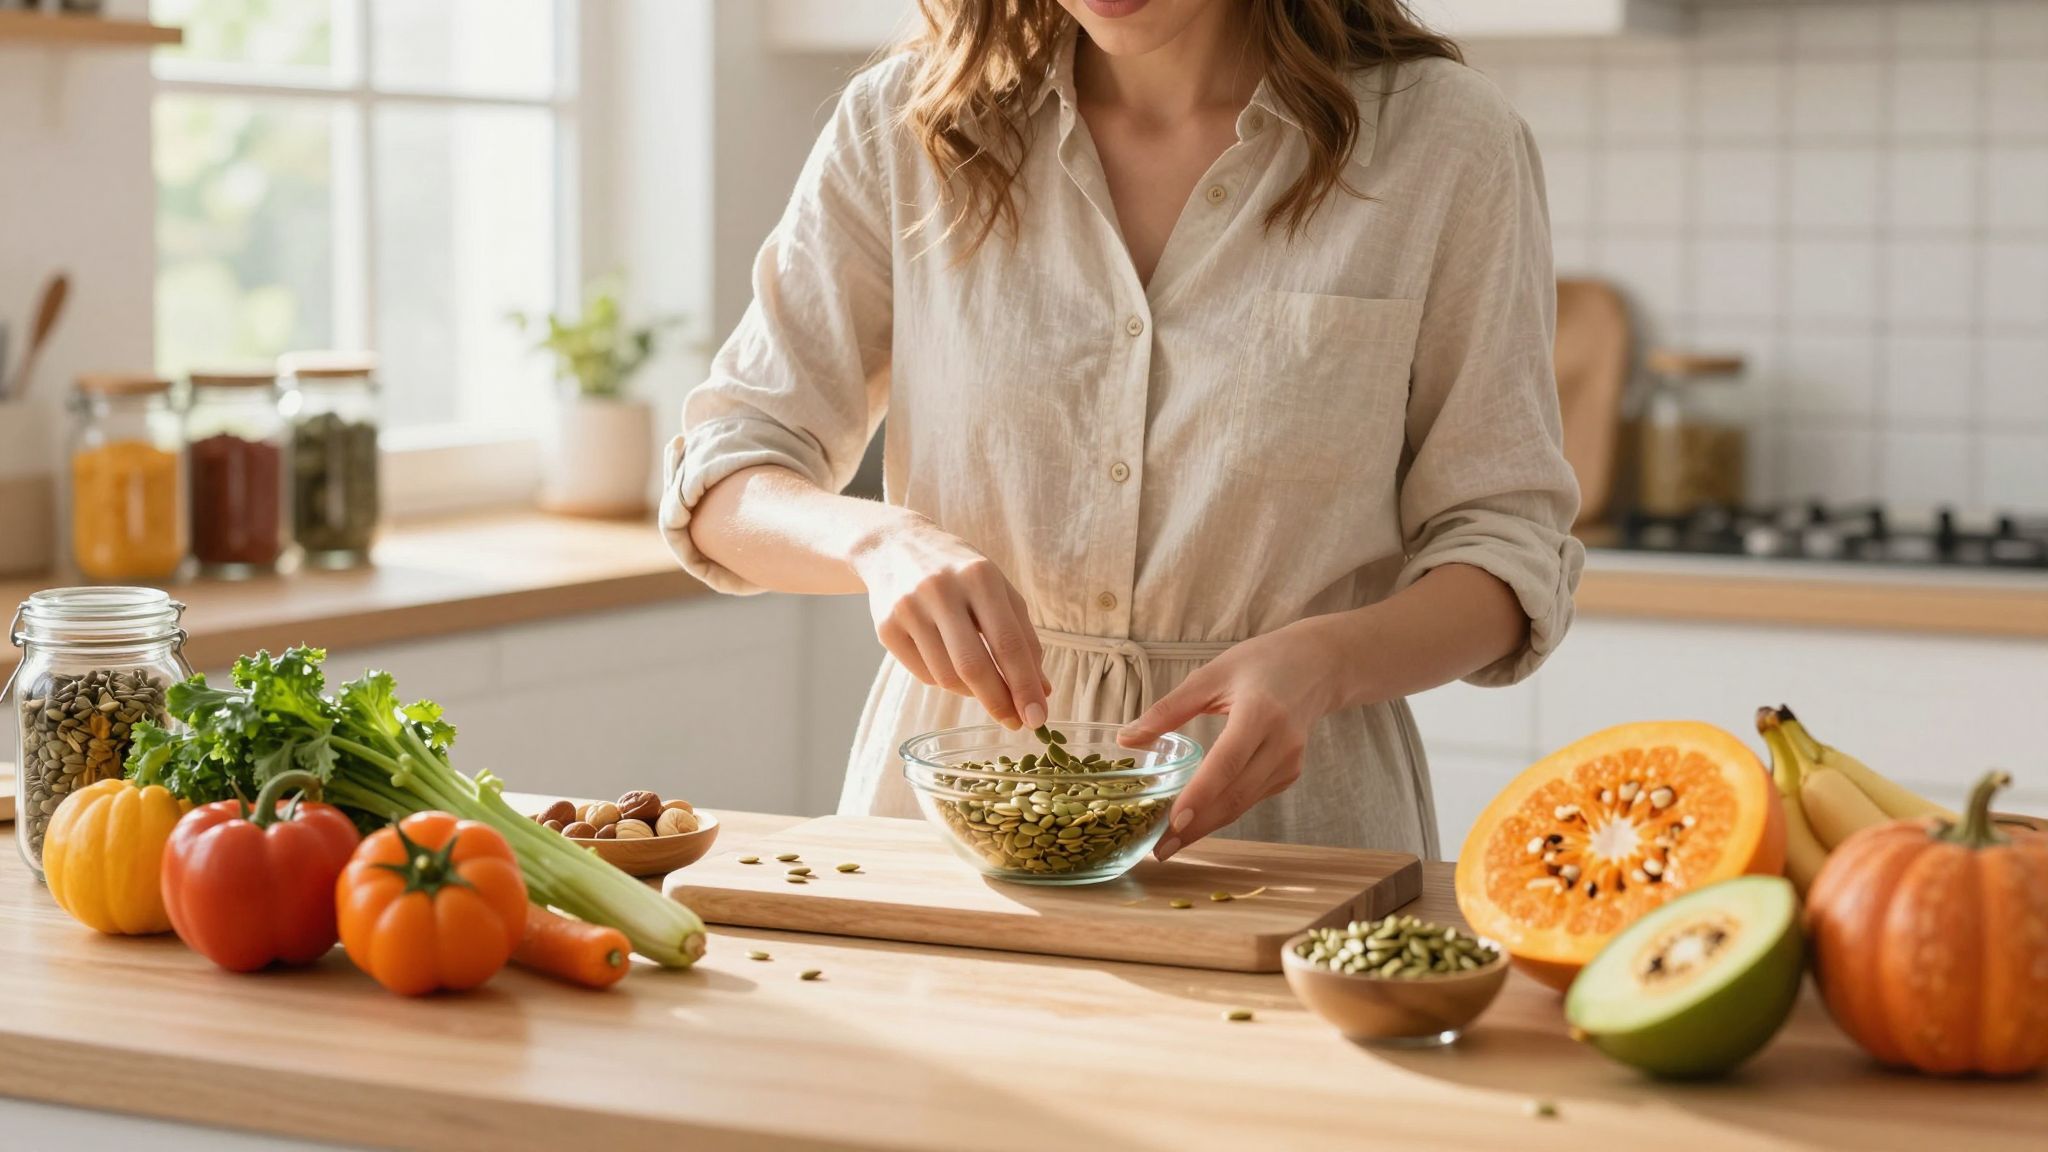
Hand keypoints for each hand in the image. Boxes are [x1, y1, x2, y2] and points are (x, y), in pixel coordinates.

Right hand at [852, 518, 1048, 729]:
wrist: (895, 546)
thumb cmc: (959, 573)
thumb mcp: (998, 591)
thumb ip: (1023, 638)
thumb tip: (1041, 691)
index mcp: (979, 576)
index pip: (1007, 643)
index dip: (1025, 686)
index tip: (1038, 717)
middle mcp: (941, 590)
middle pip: (973, 666)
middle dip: (999, 702)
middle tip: (1015, 722)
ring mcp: (909, 609)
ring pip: (946, 677)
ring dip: (971, 692)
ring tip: (982, 684)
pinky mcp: (885, 628)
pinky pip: (923, 674)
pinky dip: (945, 681)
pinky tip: (950, 665)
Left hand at [1117, 619, 1345, 860]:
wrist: (1317, 666)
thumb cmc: (1260, 664)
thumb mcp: (1211, 676)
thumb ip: (1168, 709)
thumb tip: (1126, 739)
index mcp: (1260, 712)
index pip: (1227, 762)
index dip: (1200, 795)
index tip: (1172, 822)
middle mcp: (1281, 744)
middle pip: (1234, 795)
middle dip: (1196, 827)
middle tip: (1159, 849)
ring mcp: (1289, 763)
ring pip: (1242, 804)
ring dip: (1206, 826)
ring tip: (1169, 843)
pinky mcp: (1289, 774)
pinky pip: (1250, 799)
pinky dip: (1221, 812)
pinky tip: (1195, 822)